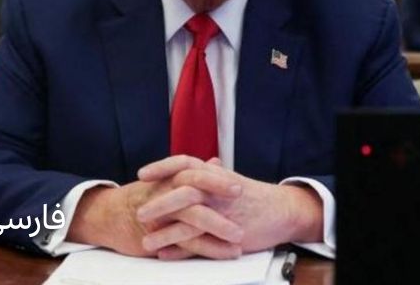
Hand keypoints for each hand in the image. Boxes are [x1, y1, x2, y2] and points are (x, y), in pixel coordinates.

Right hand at [67, 156, 244, 258]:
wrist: (110, 216)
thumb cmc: (143, 198)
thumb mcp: (167, 181)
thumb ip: (194, 173)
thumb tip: (216, 163)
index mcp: (170, 178)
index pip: (195, 172)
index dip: (216, 178)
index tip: (239, 184)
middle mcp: (166, 192)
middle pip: (194, 186)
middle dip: (218, 190)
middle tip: (241, 196)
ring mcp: (162, 214)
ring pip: (193, 216)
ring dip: (219, 226)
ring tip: (240, 237)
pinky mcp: (159, 235)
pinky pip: (187, 241)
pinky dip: (209, 248)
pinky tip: (226, 253)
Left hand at [137, 157, 322, 258]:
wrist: (281, 211)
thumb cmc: (253, 196)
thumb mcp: (229, 180)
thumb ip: (209, 175)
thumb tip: (196, 165)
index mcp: (214, 174)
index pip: (184, 164)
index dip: (162, 167)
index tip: (141, 174)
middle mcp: (217, 190)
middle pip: (183, 191)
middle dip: (159, 202)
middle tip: (138, 212)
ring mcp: (223, 212)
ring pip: (189, 220)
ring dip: (165, 232)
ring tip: (145, 242)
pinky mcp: (228, 234)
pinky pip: (200, 243)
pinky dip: (181, 250)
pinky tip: (165, 254)